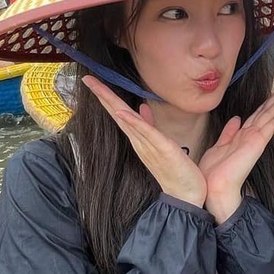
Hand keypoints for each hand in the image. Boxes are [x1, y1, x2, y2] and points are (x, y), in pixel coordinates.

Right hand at [82, 76, 206, 207]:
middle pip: (117, 113)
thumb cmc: (175, 171)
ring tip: (98, 87)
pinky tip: (122, 111)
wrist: (186, 195)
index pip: (120, 113)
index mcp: (139, 138)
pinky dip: (133, 122)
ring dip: (112, 103)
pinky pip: (145, 133)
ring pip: (126, 120)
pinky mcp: (162, 149)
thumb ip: (150, 126)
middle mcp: (139, 141)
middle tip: (87, 77)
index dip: (107, 96)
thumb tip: (142, 108)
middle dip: (102, 95)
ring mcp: (148, 146)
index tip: (93, 80)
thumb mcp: (162, 143)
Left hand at [199, 89, 273, 223]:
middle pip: (263, 116)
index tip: (271, 99)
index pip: (254, 119)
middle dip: (273, 103)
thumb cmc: (214, 172)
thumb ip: (228, 132)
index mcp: (240, 138)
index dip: (263, 108)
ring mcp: (254, 140)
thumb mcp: (218, 146)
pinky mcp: (257, 143)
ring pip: (268, 118)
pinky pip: (269, 126)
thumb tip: (236, 119)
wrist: (215, 187)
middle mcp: (249, 138)